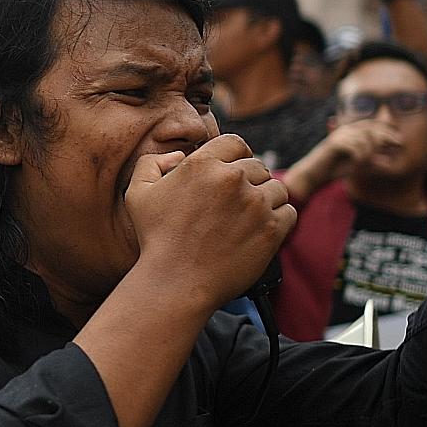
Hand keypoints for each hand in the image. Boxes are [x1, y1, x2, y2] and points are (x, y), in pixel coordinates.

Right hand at [126, 134, 296, 308]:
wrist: (175, 283)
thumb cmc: (155, 239)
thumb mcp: (138, 193)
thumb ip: (152, 163)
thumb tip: (179, 156)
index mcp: (203, 164)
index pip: (235, 143)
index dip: (235, 156)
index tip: (232, 173)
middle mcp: (232, 179)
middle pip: (257, 166)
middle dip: (248, 181)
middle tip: (235, 204)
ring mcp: (255, 204)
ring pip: (276, 188)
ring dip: (265, 200)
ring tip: (247, 218)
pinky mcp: (271, 229)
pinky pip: (288, 212)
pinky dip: (278, 219)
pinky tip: (259, 230)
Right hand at [289, 119, 402, 198]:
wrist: (312, 175)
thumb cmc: (334, 170)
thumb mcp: (357, 165)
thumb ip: (371, 161)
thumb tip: (388, 161)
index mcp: (350, 131)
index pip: (373, 125)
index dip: (388, 130)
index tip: (399, 141)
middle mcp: (345, 129)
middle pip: (371, 128)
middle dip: (386, 137)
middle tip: (398, 145)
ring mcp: (339, 135)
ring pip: (365, 138)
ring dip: (372, 151)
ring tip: (370, 162)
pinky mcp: (334, 143)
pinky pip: (356, 147)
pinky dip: (361, 157)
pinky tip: (359, 164)